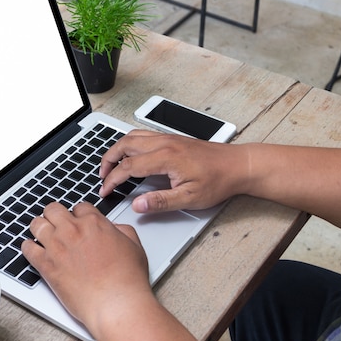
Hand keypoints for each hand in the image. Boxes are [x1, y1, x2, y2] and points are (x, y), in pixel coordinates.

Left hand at [21, 202, 149, 334]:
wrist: (115, 303)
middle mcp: (73, 230)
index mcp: (94, 223)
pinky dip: (28, 247)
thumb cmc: (126, 280)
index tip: (77, 221)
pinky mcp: (46, 265)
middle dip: (55, 215)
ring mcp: (57, 246)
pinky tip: (32, 249)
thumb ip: (121, 230)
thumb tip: (113, 228)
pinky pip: (27, 249)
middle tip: (56, 223)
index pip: (79, 207)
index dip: (78, 214)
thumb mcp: (133, 246)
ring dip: (40, 227)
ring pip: (37, 224)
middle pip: (53, 209)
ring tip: (42, 234)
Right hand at [99, 129, 247, 212]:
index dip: (113, 179)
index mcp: (166, 157)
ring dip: (117, 149)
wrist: (238, 165)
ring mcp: (168, 138)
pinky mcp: (172, 139)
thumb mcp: (190, 198)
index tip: (105, 190)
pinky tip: (129, 154)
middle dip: (108, 160)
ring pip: (132, 137)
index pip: (128, 167)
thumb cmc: (218, 181)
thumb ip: (161, 202)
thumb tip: (138, 206)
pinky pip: (142, 135)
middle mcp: (164, 143)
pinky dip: (129, 143)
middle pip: (124, 145)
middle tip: (102, 176)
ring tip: (110, 165)